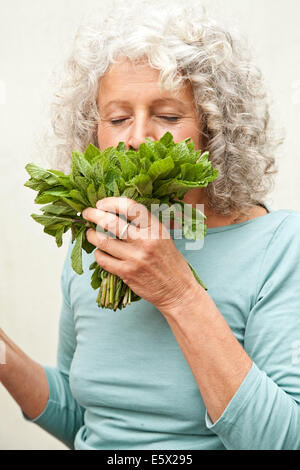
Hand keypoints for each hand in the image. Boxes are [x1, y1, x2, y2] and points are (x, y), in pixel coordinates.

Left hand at [82, 197, 200, 312]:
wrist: (178, 290)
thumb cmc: (170, 263)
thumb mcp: (164, 237)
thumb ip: (145, 225)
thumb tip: (118, 213)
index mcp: (156, 228)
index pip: (130, 207)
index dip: (111, 202)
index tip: (101, 203)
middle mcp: (145, 241)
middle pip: (111, 222)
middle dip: (94, 215)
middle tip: (87, 213)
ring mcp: (135, 258)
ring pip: (103, 241)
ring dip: (92, 235)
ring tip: (90, 233)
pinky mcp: (127, 273)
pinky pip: (103, 260)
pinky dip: (98, 254)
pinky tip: (100, 252)